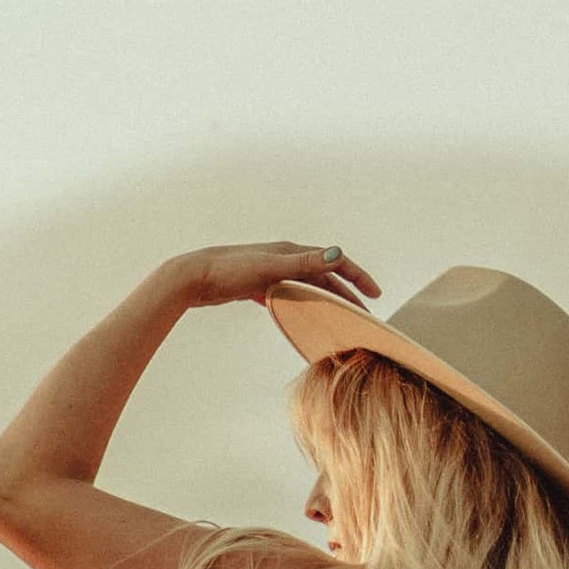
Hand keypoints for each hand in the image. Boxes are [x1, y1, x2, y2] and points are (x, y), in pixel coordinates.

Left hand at [175, 241, 381, 312]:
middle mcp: (284, 258)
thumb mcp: (270, 267)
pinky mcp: (257, 285)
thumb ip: (304, 263)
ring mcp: (270, 271)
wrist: (193, 276)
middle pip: (324, 276)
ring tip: (339, 317)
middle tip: (365, 314)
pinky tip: (302, 315)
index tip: (376, 295)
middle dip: (347, 293)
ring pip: (307, 286)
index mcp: (291, 251)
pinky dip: (301, 303)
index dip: (358, 277)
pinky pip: (288, 294)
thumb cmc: (229, 270)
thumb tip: (337, 254)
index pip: (335, 261)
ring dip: (326, 299)